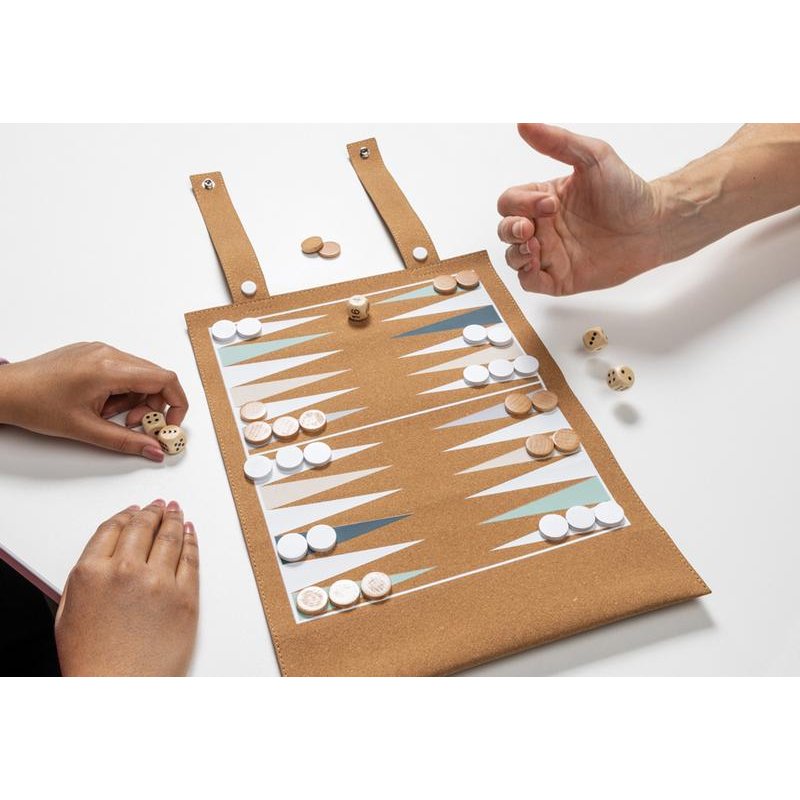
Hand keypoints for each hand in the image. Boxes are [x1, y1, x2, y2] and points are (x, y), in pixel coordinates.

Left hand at [0, 342, 187, 461]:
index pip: (164, 379)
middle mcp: (108, 353)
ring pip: (139, 374)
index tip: (169, 424)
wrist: (6, 391)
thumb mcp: (86, 429)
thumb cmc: (36, 405)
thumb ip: (126, 441)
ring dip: (135, 398)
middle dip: (153, 405)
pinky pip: (123, 370)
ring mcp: (100, 350)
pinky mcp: (93, 353)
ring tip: (110, 416)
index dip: (176, 404)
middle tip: (134, 425)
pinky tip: (102, 404)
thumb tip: (154, 450)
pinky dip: (122, 390)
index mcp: (109, 368)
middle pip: (155, 377)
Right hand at [55, 500, 198, 675]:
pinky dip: (192, 541)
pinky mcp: (186, 597)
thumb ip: (83, 579)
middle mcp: (126, 570)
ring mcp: (160, 582)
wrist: (119, 690)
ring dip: (174, 520)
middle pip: (143, 527)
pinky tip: (191, 534)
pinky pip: (191, 559)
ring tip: (177, 512)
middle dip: (153, 512)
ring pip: (170, 537)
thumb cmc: (92, 661)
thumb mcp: (68, 613)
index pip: (112, 529)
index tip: (133, 511)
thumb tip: (100, 558)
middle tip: (160, 505)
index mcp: (93, 572)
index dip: (125, 516)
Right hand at [497, 124, 666, 294]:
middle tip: (531, 228)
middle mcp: (543, 227)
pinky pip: (529, 283)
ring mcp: (550, 254)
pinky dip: (525, 275)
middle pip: (505, 230)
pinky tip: (537, 264)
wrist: (654, 224)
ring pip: (513, 258)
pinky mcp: (560, 278)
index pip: (510, 201)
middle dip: (510, 229)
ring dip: (516, 253)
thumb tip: (524, 123)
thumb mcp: (593, 156)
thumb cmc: (627, 191)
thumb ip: (557, 141)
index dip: (520, 203)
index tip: (550, 203)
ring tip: (534, 247)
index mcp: (543, 199)